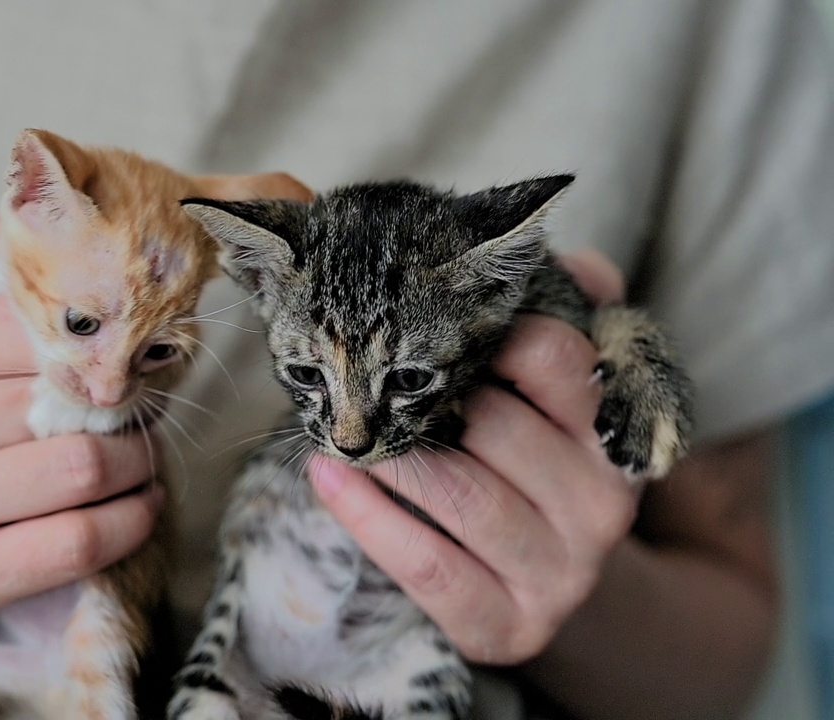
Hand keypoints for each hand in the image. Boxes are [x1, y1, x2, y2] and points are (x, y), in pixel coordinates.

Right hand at [0, 204, 162, 639]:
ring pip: (84, 469)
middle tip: (145, 404)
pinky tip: (136, 506)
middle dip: (130, 401)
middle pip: (70, 398)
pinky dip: (129, 522)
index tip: (124, 349)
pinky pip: (76, 543)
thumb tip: (36, 207)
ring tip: (141, 456)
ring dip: (139, 462)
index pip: (36, 323)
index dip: (100, 336)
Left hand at [309, 249, 633, 663]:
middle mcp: (603, 506)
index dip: (494, 333)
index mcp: (615, 434)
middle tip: (371, 379)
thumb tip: (573, 264)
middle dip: (426, 398)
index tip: (436, 323)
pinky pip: (428, 566)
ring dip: (390, 456)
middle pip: (498, 428)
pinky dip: (367, 517)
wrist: (545, 580)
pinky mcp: (509, 627)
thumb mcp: (559, 393)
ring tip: (343, 429)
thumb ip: (570, 320)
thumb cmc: (531, 463)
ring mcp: (562, 575)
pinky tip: (325, 476)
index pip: (562, 364)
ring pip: (461, 495)